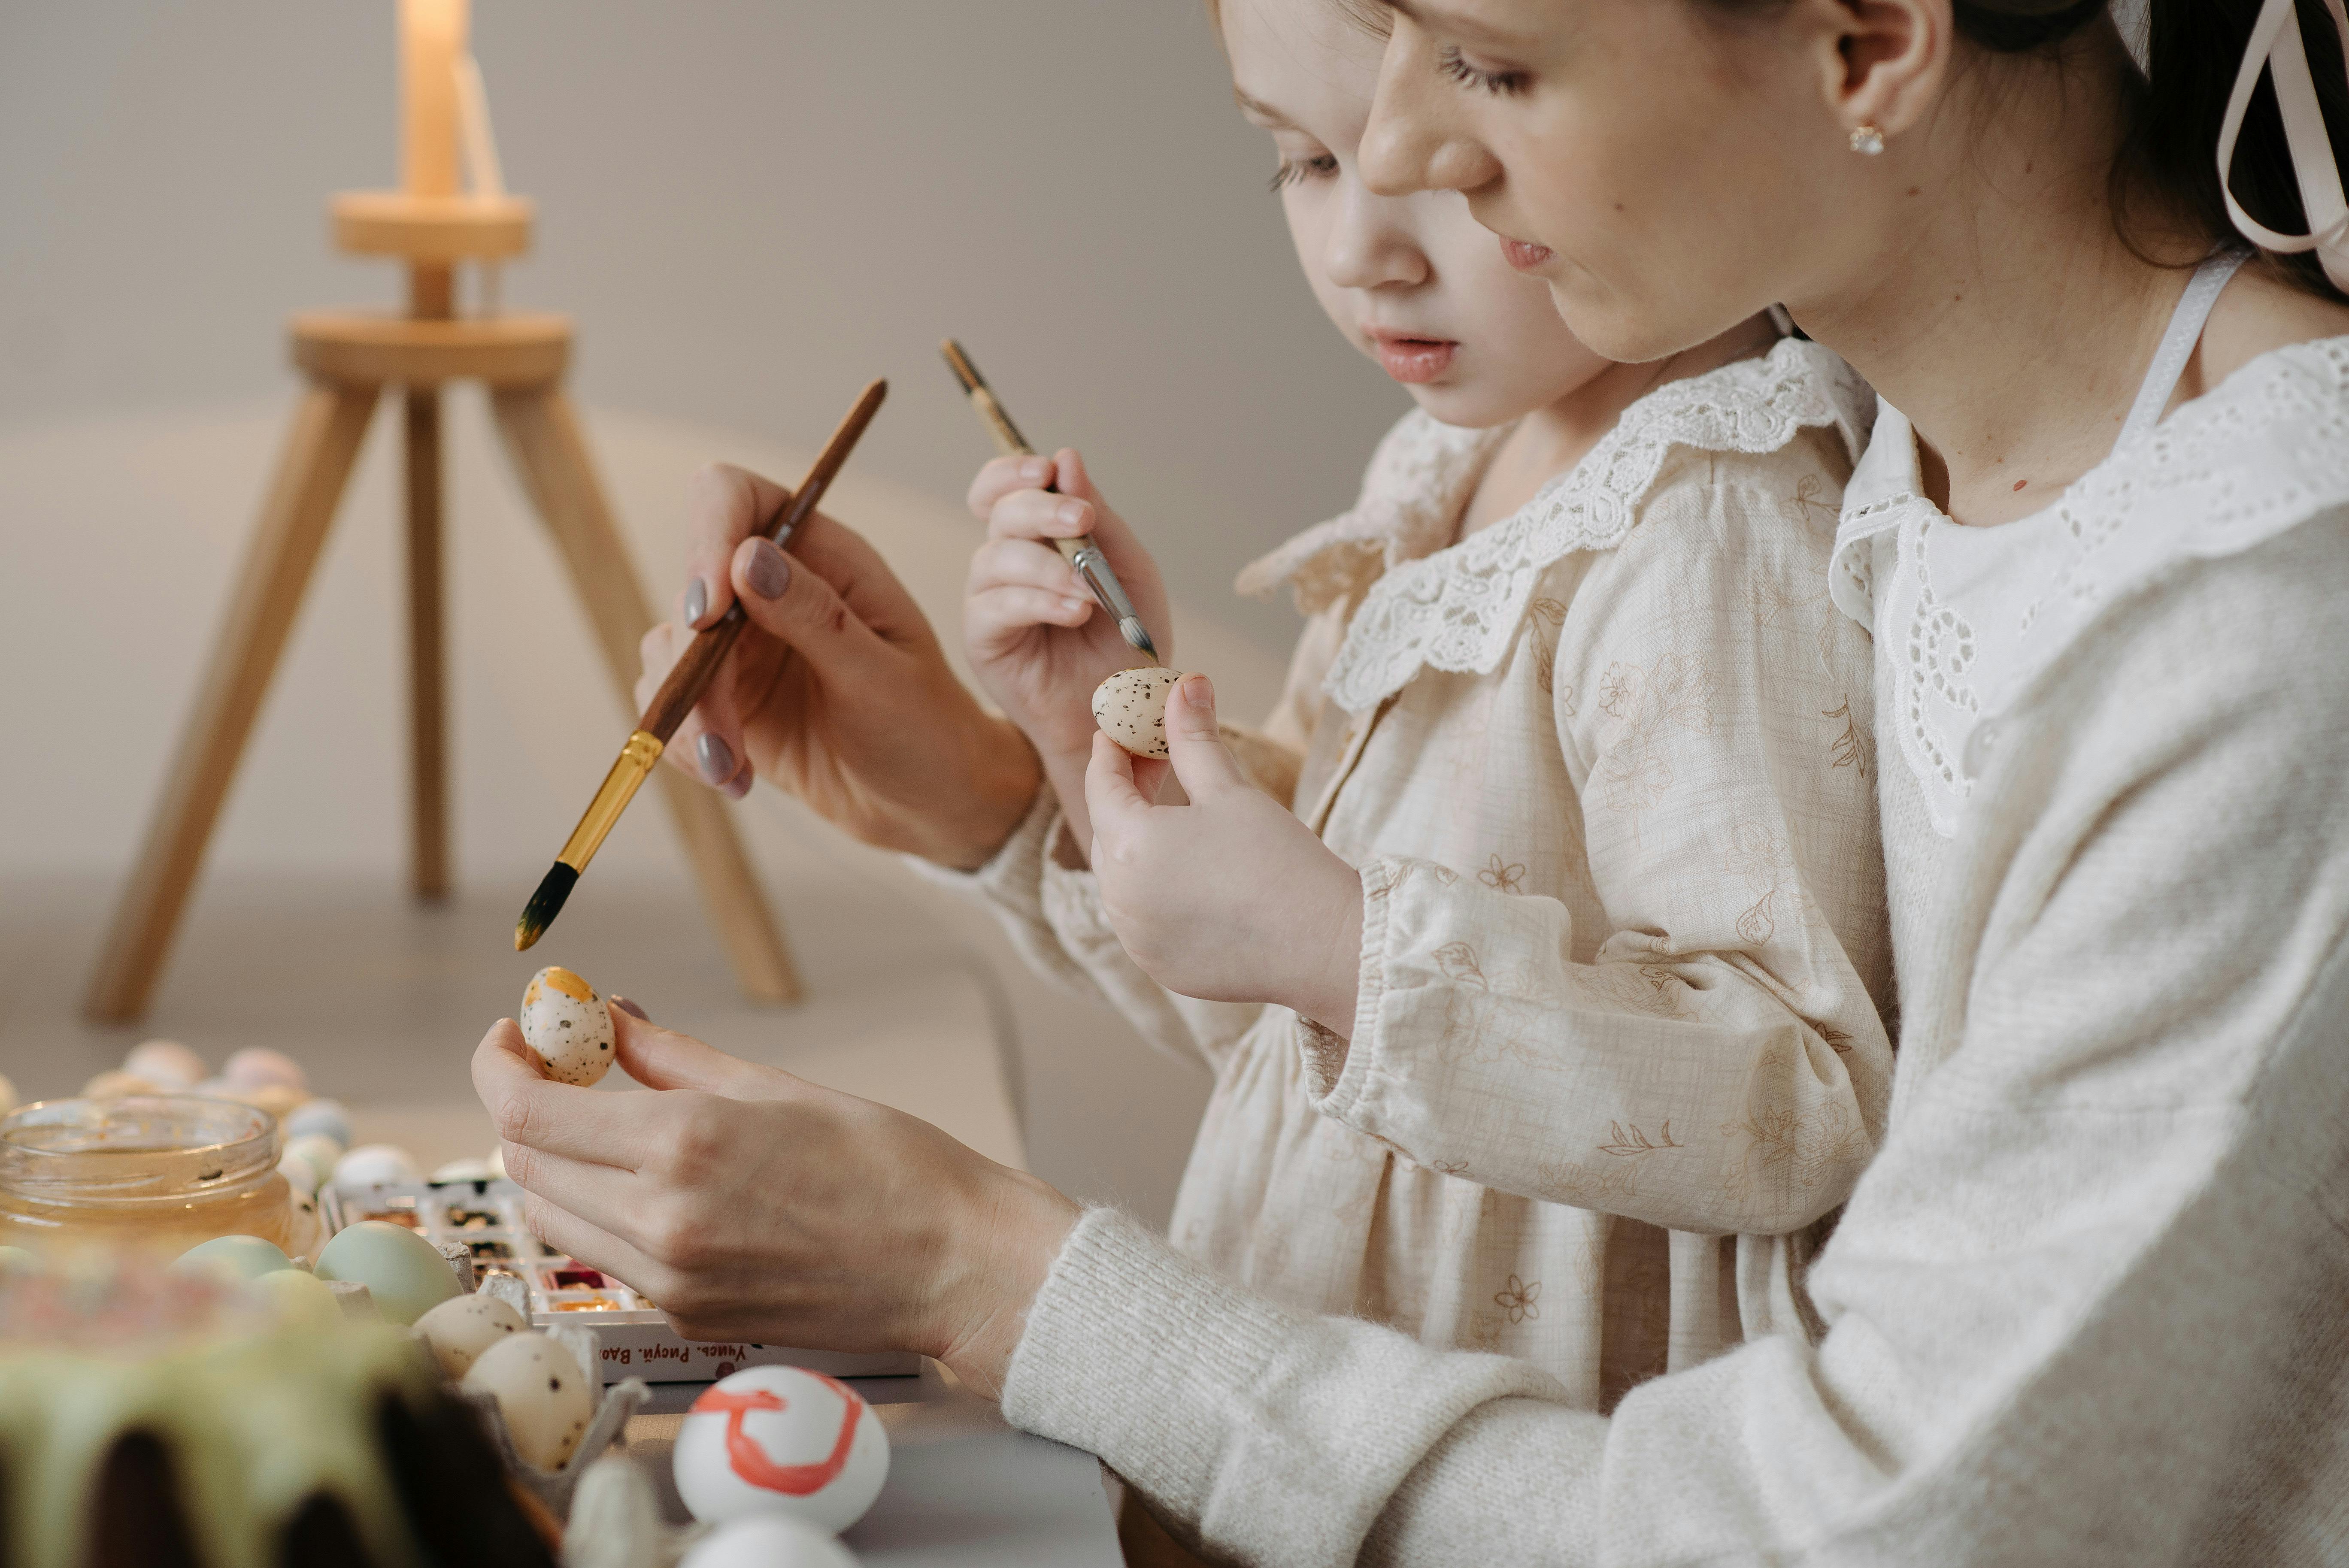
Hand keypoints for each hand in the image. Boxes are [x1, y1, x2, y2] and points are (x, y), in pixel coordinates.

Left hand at [472, 1007, 1078, 1398]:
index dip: (499, 1065)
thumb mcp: (775, 1086)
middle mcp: (661, 1220)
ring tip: (597, 1126)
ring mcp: (670, 1279)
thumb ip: (673, 1056)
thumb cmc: (887, 1164)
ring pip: (555, 1220)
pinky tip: (645, 1181)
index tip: (513, 1036)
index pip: (530, 1111)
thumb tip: (606, 1019)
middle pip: (528, 1166)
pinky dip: (601, 1213)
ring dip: (555, 1167)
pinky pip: (608, 1259)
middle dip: (525, 1109)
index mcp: (682, 1146)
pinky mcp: (688, 1316)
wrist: (952, 1264)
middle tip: (557, 1071)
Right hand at [638, 463, 1039, 868]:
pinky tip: (734, 777)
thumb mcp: (880, 675)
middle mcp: (773, 588)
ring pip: (670, 649)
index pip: (735, 499)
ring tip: (732, 771)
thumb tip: (746, 557)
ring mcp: (743, 642)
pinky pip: (672, 700)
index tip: (708, 613)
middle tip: (723, 735)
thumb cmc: (926, 729)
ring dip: (690, 714)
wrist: (929, 801)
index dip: (707, 539)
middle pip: (691, 585)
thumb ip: (815, 616)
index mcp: (823, 557)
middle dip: (695, 662)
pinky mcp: (725, 694)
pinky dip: (688, 741)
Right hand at [964, 449, 1170, 852]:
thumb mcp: (1128, 569)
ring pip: (995, 558)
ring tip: (1090, 591)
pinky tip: (1075, 611)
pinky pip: (996, 607)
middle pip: (999, 514)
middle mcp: (1005, 564)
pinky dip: (1038, 601)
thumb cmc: (1127, 640)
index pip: (1001, 488)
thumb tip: (1065, 458)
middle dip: (1041, 509)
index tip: (1048, 470)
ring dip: (1047, 566)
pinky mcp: (984, 641)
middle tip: (1083, 519)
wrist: (1127, 712)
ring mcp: (990, 602)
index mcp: (1037, 538)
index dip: (1014, 471)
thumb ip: (1100, 518)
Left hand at [1085, 674, 1364, 1032]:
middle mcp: (1119, 900)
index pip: (1100, 786)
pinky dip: (1153, 891)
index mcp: (1128, 847)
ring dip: (1138, 845)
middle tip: (1154, 764)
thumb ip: (1194, 736)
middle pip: (1106, 833)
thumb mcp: (1230, 789)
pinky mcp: (1161, 968)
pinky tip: (1187, 873)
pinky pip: (1141, 920)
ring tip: (1175, 817)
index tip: (1122, 731)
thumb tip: (1185, 682)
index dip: (1110, 752)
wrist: (1326, 945)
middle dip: (1124, 796)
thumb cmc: (1278, 861)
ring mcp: (1137, 941)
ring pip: (1121, 880)